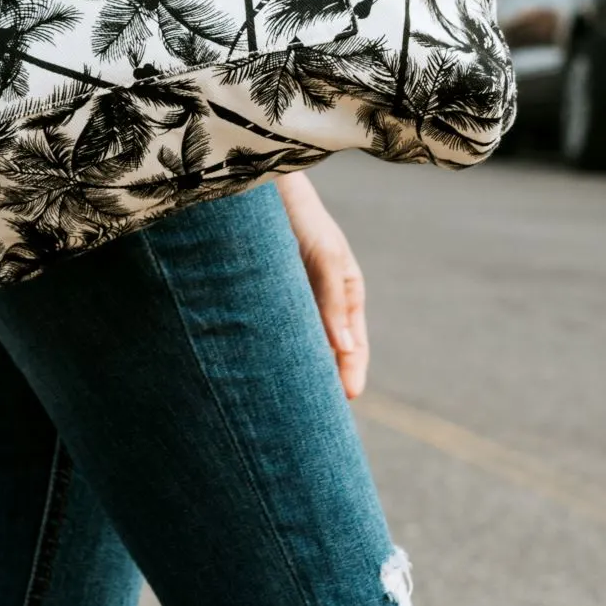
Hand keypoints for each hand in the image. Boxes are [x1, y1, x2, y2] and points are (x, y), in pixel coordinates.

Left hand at [277, 171, 367, 401]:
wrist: (255, 185)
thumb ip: (330, 301)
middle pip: (325, 354)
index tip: (343, 402)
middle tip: (311, 420)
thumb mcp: (321, 256)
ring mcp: (292, 300)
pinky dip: (268, 353)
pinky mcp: (263, 298)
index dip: (348, 376)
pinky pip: (270, 333)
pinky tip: (253, 373)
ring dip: (292, 371)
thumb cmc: (297, 215)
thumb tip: (344, 349)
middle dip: (320, 383)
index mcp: (346, 294)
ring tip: (281, 407)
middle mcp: (320, 302)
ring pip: (296, 347)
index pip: (352, 347)